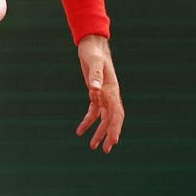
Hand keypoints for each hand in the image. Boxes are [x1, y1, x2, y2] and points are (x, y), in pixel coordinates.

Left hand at [74, 35, 123, 151]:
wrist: (92, 45)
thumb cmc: (93, 52)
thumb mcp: (93, 62)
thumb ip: (94, 76)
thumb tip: (93, 90)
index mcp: (111, 90)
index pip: (116, 113)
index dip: (115, 128)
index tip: (114, 141)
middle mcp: (110, 94)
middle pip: (112, 119)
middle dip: (109, 135)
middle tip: (106, 150)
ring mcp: (103, 95)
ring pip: (104, 118)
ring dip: (99, 132)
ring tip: (92, 146)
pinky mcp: (95, 94)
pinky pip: (93, 111)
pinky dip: (88, 121)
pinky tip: (80, 131)